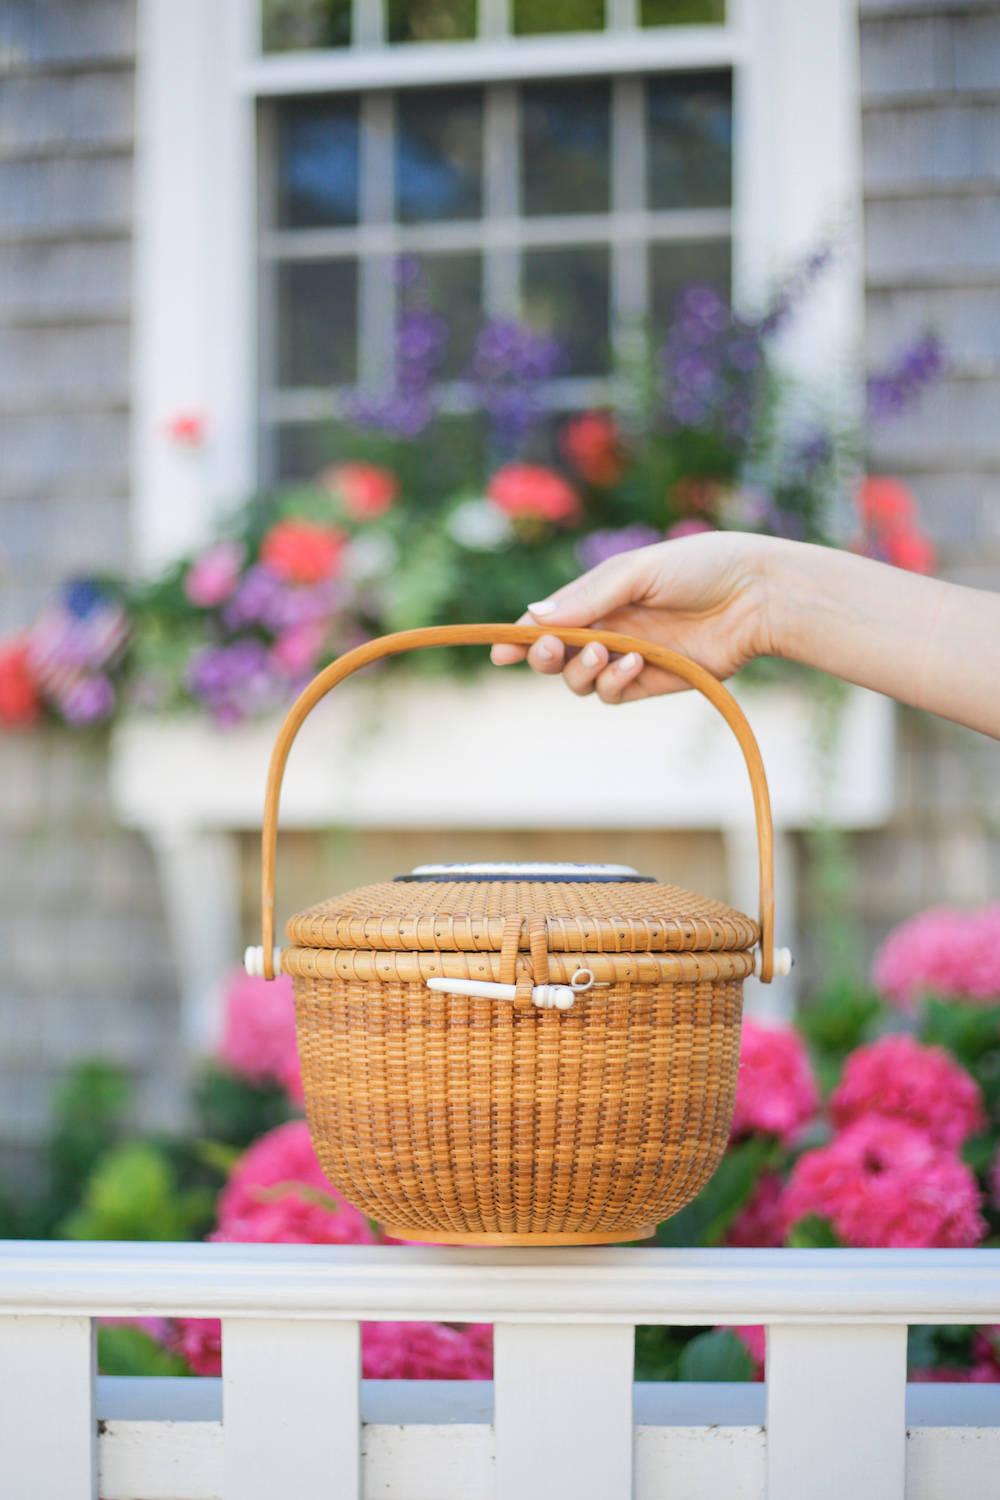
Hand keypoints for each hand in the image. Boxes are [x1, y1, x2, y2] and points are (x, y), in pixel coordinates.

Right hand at [490, 531, 775, 701]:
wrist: (757, 595)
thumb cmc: (699, 567)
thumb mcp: (635, 572)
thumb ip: (585, 597)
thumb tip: (532, 617)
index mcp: (599, 596)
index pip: (548, 621)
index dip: (520, 637)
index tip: (499, 651)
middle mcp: (608, 628)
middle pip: (555, 657)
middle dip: (545, 656)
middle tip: (552, 648)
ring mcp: (628, 658)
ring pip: (579, 681)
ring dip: (581, 669)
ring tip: (606, 651)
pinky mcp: (652, 682)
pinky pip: (613, 695)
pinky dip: (614, 683)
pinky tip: (635, 663)